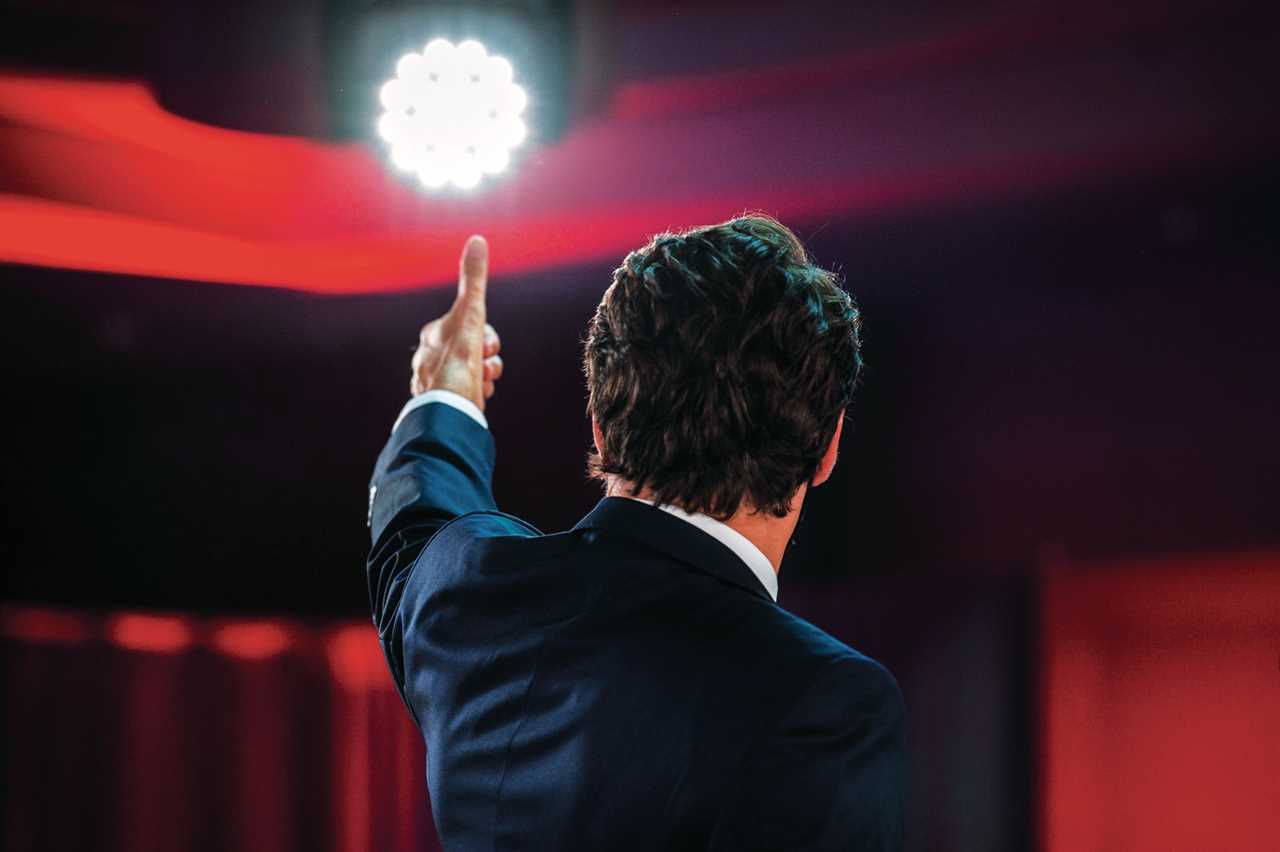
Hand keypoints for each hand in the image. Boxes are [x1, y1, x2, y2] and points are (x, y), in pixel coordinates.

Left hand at [409, 235, 503, 410]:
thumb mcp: (470, 312)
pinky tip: (476, 396)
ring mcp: (436, 382)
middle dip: (488, 358)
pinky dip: (478, 393)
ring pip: (473, 372)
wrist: (451, 409)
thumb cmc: (459, 361)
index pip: (470, 325)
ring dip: (485, 376)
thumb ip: (473, 278)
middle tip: (484, 365)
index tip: (485, 346)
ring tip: (480, 383)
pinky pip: (469, 393)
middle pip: (474, 349)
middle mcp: (430, 357)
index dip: (486, 335)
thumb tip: (477, 240)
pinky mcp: (444, 403)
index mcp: (433, 335)